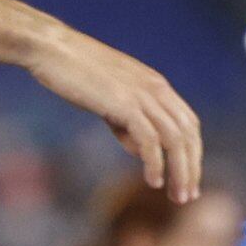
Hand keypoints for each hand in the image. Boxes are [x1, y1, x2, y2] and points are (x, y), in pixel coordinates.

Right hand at [25, 28, 201, 201]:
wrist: (53, 49)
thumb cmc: (74, 73)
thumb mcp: (108, 99)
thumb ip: (126, 123)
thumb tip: (142, 150)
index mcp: (156, 85)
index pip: (188, 123)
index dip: (193, 153)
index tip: (188, 179)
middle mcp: (156, 89)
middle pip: (188, 133)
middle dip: (191, 167)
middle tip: (187, 196)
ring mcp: (142, 95)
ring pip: (174, 139)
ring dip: (179, 171)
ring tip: (175, 196)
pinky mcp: (124, 104)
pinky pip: (150, 140)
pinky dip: (155, 163)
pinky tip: (153, 181)